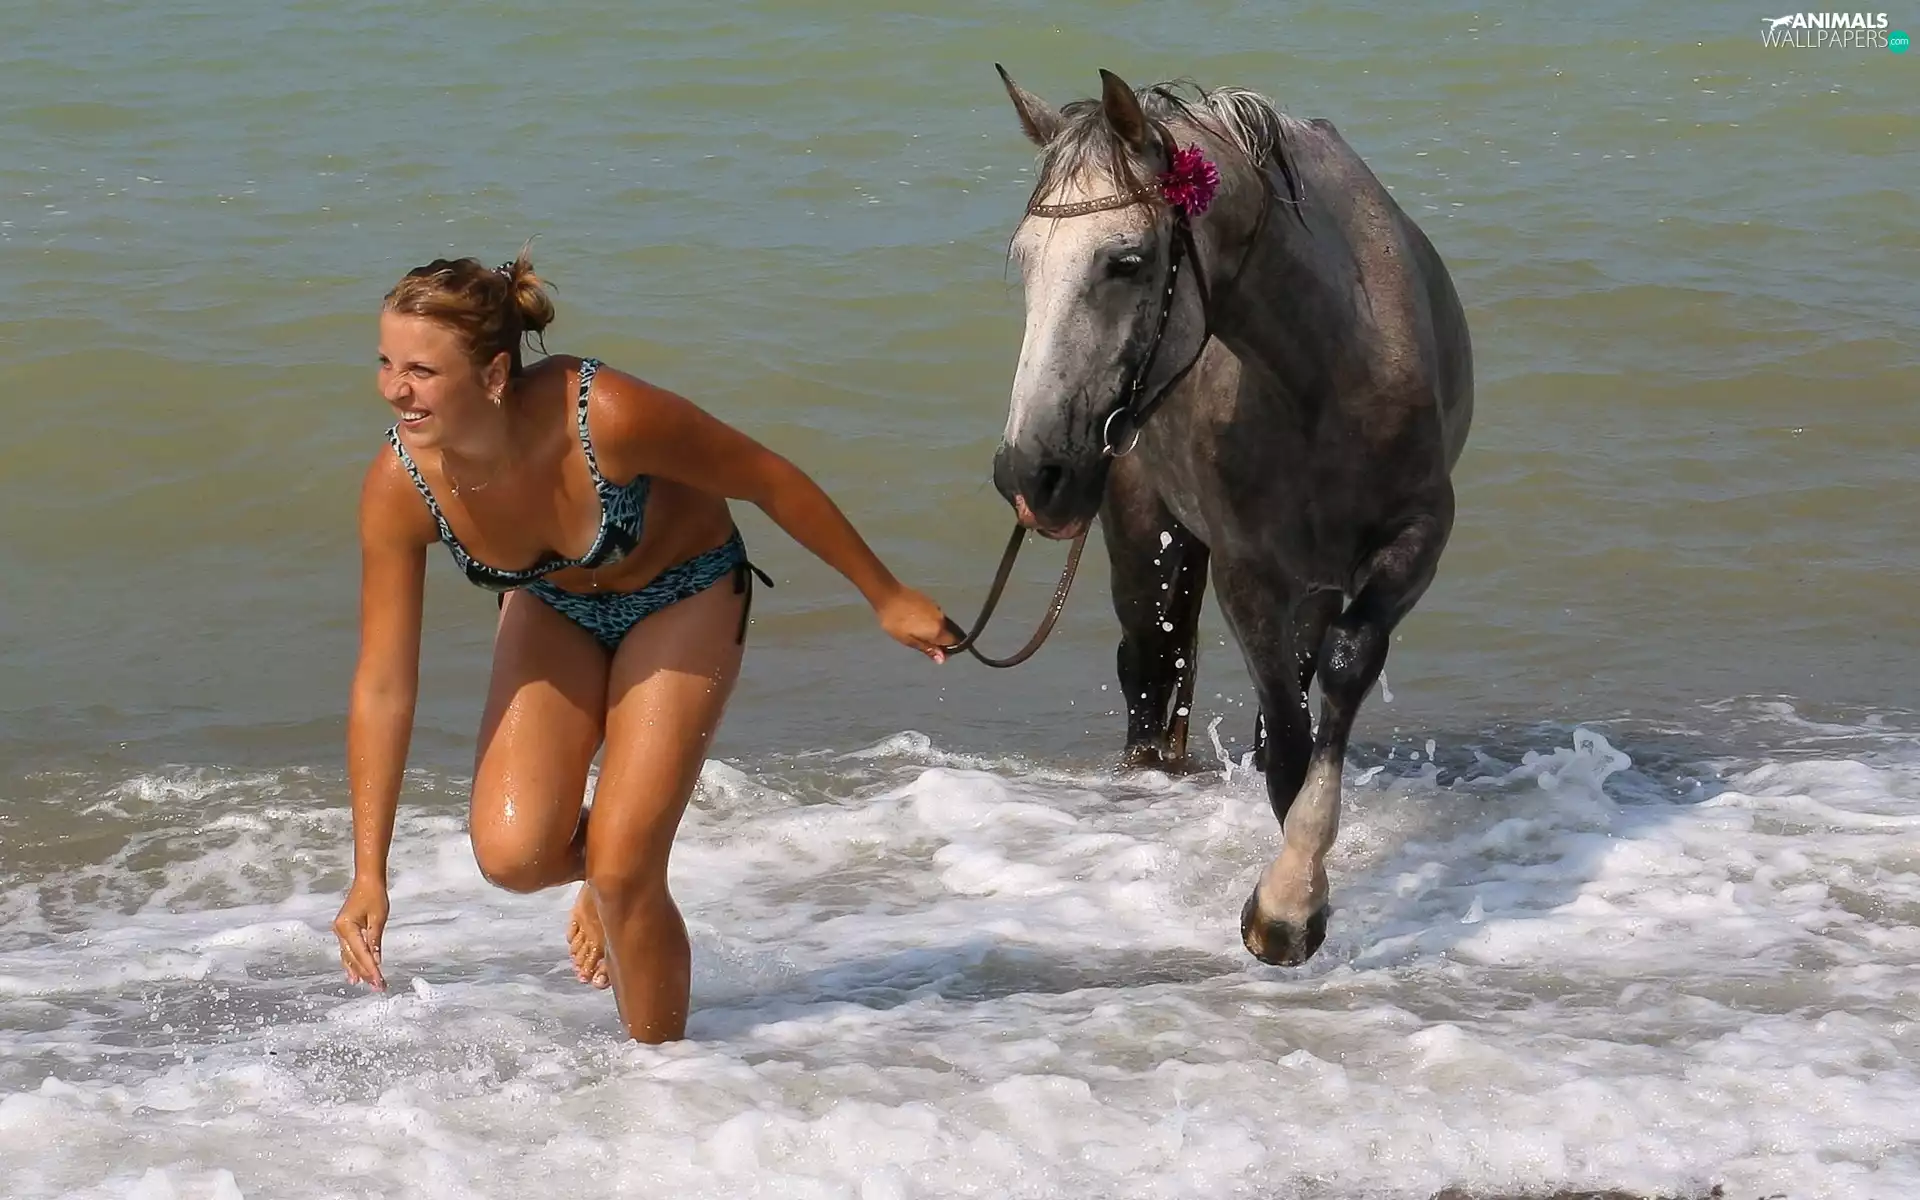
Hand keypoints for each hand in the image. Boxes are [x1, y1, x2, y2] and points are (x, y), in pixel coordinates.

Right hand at [333, 876, 389, 990]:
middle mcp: (339, 931)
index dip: (371, 969)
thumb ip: (375, 941)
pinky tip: (354, 975)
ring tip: (367, 985)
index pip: (361, 953)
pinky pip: (347, 951)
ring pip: (348, 956)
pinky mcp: (343, 931)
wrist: (366, 881)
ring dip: (358, 971)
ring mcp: (340, 932)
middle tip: (378, 987)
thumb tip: (376, 961)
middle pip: (353, 958)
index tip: (379, 982)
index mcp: (347, 927)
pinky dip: (352, 963)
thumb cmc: (374, 895)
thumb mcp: (378, 918)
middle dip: (366, 973)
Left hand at [876, 586, 953, 662]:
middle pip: (947, 633)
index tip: (936, 653)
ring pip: (941, 624)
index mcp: (937, 630)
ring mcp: (936, 607)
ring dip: (934, 630)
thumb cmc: (895, 621)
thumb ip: (927, 649)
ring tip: (917, 632)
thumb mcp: (908, 640)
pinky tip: (917, 621)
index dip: (947, 650)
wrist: (888, 595)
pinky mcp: (930, 600)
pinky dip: (930, 621)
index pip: (953, 642)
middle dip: (939, 640)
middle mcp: (941, 618)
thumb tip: (942, 659)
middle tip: (922, 642)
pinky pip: (935, 615)